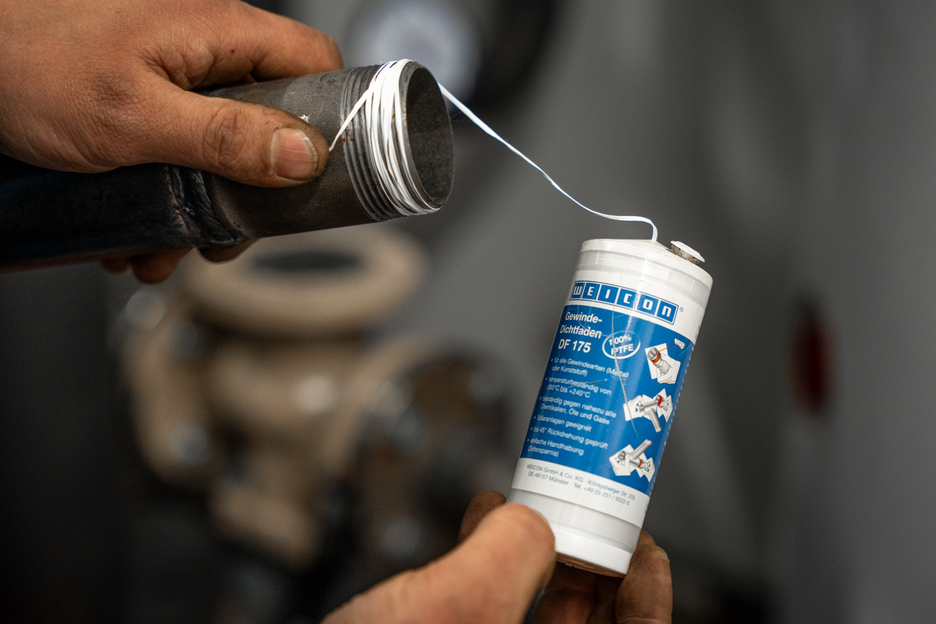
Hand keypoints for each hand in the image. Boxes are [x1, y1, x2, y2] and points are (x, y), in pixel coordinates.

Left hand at [0, 0, 341, 281]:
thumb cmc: (26, 61)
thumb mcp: (134, 117)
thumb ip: (224, 136)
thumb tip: (303, 156)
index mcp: (217, 32)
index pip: (315, 62)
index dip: (332, 116)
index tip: (320, 173)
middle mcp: (203, 47)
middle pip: (271, 118)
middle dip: (252, 188)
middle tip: (230, 231)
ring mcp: (172, 73)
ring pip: (222, 144)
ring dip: (202, 204)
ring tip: (166, 247)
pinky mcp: (143, 97)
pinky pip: (179, 149)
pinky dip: (165, 194)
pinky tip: (135, 230)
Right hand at [322, 491, 672, 623]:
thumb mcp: (451, 607)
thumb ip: (506, 553)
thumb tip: (527, 520)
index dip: (648, 596)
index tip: (646, 545)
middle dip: (591, 560)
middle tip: (589, 510)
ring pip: (534, 615)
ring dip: (539, 554)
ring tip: (535, 507)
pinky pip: (488, 609)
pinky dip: (490, 563)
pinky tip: (480, 523)